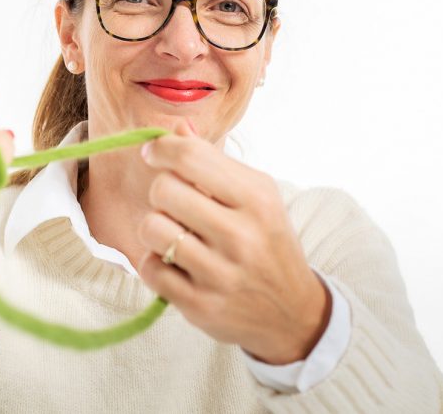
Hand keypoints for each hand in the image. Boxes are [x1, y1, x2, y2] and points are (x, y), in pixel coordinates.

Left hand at [136, 119, 331, 364]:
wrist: (293, 312)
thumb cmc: (268, 242)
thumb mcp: (256, 196)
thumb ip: (214, 161)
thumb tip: (177, 128)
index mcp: (257, 198)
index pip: (190, 156)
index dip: (160, 149)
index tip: (153, 154)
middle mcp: (241, 235)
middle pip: (163, 190)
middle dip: (161, 192)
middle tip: (175, 204)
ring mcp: (220, 273)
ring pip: (151, 228)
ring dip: (156, 229)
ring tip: (175, 235)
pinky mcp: (200, 305)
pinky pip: (149, 268)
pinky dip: (155, 263)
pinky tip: (176, 264)